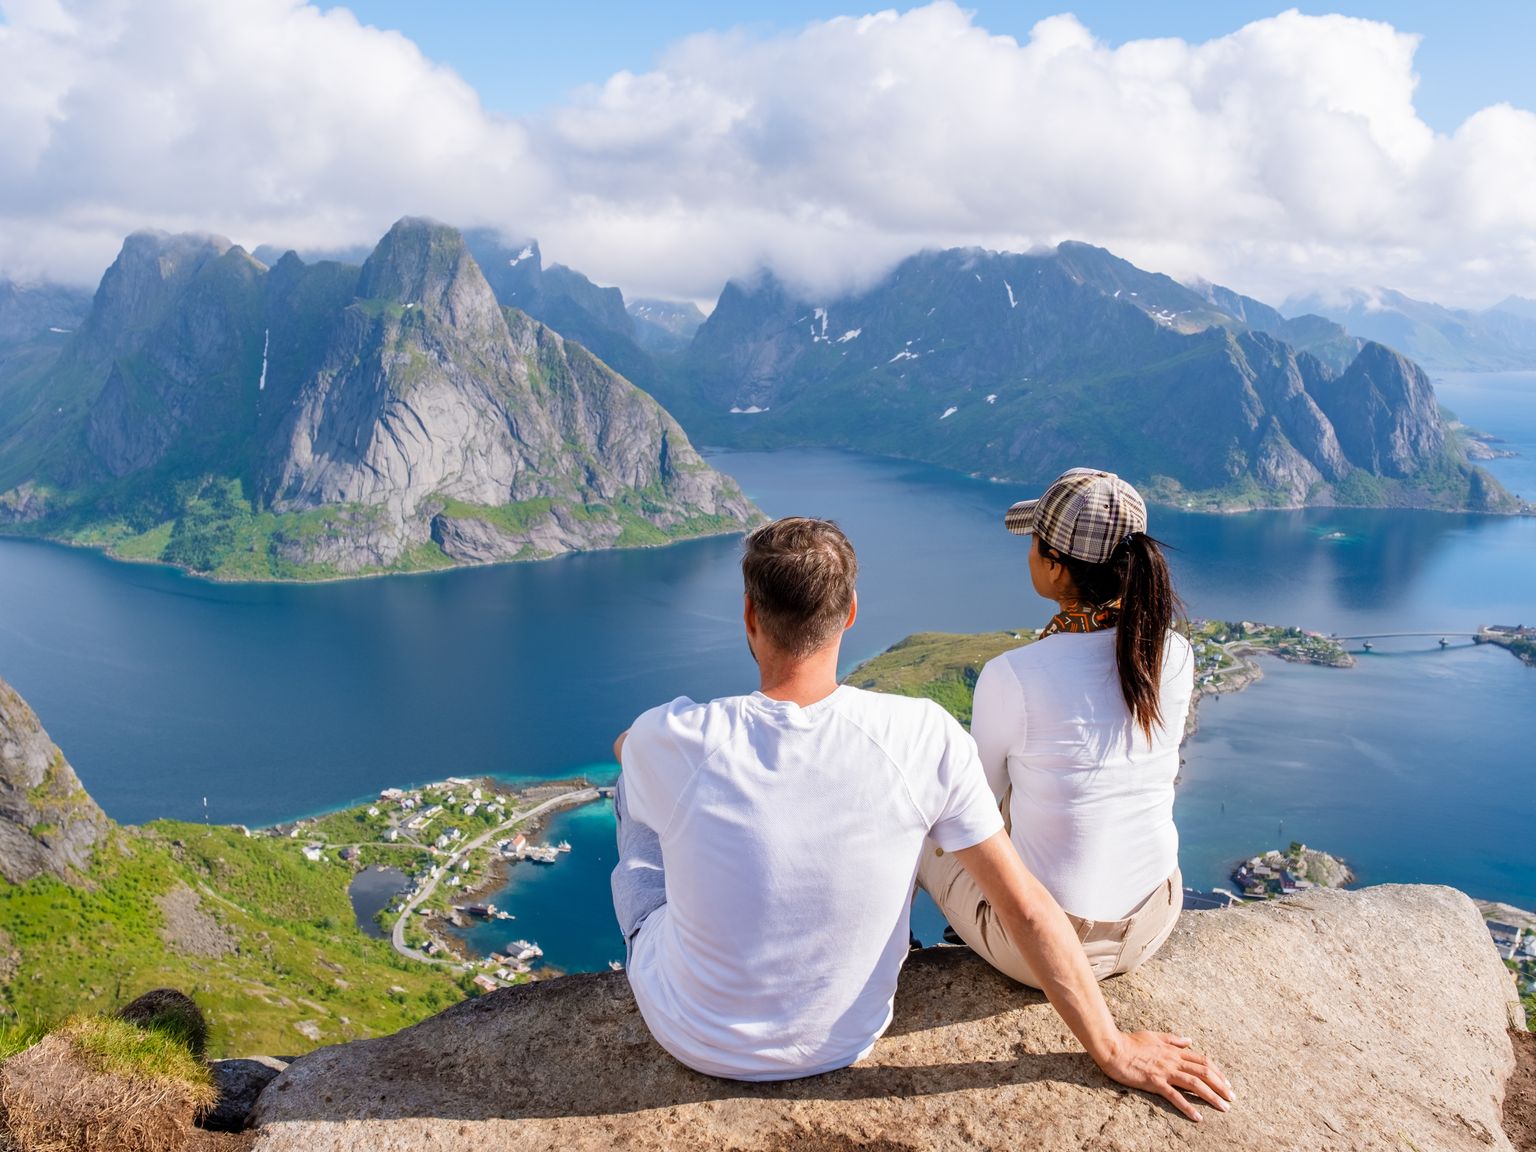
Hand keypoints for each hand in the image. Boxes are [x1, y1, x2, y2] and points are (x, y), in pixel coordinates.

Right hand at [1096, 1031, 1233, 1121]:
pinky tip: (1198, 1117)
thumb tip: (1189, 1040)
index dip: (1218, 1072)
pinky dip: (1188, 1107)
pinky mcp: (1154, 1082)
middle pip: (1204, 1072)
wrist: (1113, 1048)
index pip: (1202, 1061)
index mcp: (1174, 1050)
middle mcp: (1173, 1060)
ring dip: (1212, 1096)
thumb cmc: (1130, 1042)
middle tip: (1232, 1099)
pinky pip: (1174, 1096)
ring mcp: (1165, 1071)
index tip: (1227, 1084)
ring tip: (1224, 1108)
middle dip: (1221, 1086)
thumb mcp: (1154, 1036)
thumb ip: (1173, 1039)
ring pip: (1194, 1084)